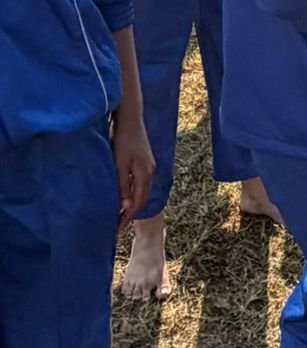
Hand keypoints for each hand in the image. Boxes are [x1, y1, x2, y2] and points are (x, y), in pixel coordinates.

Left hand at [111, 107, 154, 227]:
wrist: (130, 117)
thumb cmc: (123, 139)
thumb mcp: (119, 164)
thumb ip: (122, 185)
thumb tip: (125, 206)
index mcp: (145, 174)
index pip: (137, 202)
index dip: (127, 217)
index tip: (116, 230)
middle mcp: (149, 171)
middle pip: (141, 198)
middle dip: (129, 213)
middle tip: (116, 226)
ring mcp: (147, 165)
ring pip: (140, 190)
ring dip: (130, 203)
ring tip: (118, 214)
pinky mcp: (143, 160)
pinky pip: (138, 182)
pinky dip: (131, 192)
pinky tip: (122, 194)